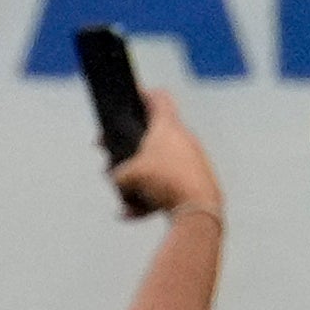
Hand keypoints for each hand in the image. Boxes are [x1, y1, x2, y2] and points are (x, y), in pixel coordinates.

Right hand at [106, 93, 220, 221]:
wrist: (198, 208)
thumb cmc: (166, 180)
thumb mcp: (129, 175)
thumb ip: (118, 174)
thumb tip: (116, 178)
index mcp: (168, 126)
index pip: (158, 99)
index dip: (144, 95)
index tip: (133, 96)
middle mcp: (183, 138)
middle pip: (152, 137)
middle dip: (131, 149)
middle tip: (111, 156)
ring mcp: (191, 159)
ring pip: (158, 166)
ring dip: (139, 180)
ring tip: (123, 197)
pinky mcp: (195, 180)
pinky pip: (167, 187)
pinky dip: (149, 199)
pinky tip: (131, 214)